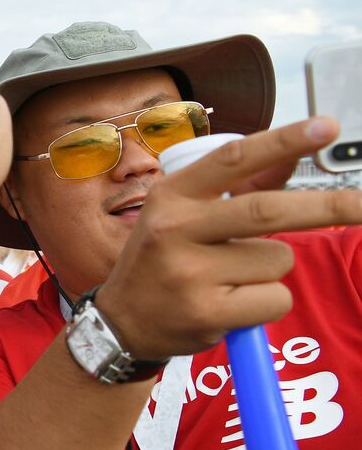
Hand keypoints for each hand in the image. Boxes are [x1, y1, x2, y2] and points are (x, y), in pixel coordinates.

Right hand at [96, 118, 361, 360]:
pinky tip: (231, 305)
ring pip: (277, 260)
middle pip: (268, 211)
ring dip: (271, 270)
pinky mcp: (206, 312)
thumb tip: (293, 155)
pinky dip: (267, 302)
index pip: (234, 160)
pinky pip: (274, 298)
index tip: (328, 126)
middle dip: (327, 207)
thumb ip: (239, 187)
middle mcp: (175, 229)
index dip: (284, 141)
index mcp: (173, 196)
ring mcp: (189, 273)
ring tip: (230, 279)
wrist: (121, 323)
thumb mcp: (185, 215)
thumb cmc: (163, 260)